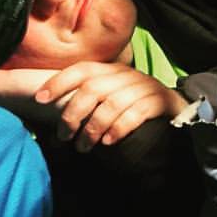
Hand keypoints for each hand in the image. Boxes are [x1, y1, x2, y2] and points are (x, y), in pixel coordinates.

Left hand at [33, 62, 188, 151]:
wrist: (177, 113)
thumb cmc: (133, 110)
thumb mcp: (108, 101)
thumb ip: (85, 103)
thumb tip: (45, 116)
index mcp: (111, 71)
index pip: (82, 70)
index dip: (59, 82)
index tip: (39, 99)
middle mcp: (127, 75)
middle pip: (92, 89)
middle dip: (72, 114)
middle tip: (65, 136)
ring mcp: (145, 87)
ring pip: (111, 104)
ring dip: (92, 128)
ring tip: (84, 147)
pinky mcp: (160, 101)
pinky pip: (136, 113)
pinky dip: (118, 128)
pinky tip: (109, 142)